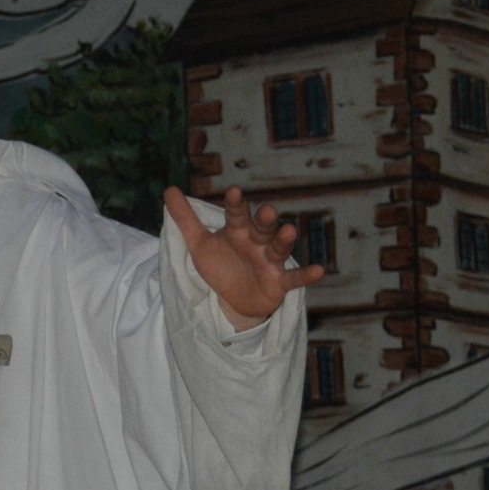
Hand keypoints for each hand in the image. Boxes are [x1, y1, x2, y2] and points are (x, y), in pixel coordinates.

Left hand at [164, 187, 324, 330]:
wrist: (233, 299)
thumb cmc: (220, 266)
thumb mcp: (199, 245)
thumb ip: (186, 219)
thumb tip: (169, 190)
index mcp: (238, 232)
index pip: (236, 216)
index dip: (236, 205)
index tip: (233, 191)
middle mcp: (257, 243)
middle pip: (262, 229)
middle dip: (265, 220)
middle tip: (267, 210)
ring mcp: (270, 262)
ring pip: (279, 248)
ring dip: (284, 240)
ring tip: (290, 230)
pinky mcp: (279, 282)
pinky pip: (294, 278)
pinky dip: (306, 275)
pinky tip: (320, 270)